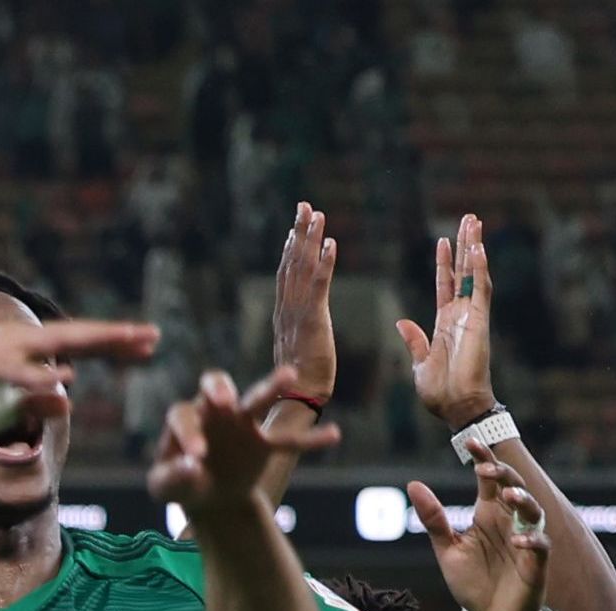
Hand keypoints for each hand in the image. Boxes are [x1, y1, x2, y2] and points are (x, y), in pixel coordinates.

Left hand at [148, 365, 344, 515]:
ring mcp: (242, 423)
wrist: (210, 498)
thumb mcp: (166, 487)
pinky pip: (290, 439)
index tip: (197, 457)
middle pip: (214, 385)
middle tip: (225, 401)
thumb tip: (192, 467)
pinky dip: (310, 438)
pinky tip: (335, 435)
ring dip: (271, 386)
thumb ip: (171, 478)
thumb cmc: (180, 484)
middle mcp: (213, 412)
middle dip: (219, 389)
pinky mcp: (265, 441)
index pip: (184, 416)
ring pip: (257, 399)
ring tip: (290, 373)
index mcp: (184, 419)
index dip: (189, 432)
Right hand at [271, 202, 339, 413]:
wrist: (299, 400)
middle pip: (290, 264)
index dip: (291, 249)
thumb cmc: (301, 383)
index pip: (287, 276)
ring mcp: (297, 315)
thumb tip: (305, 330)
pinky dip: (324, 264)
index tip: (295, 227)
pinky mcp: (313, 322)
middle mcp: (286, 310)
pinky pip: (319, 286)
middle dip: (297, 234)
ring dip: (309, 240)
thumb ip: (301, 335)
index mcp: (284, 317)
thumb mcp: (300, 353)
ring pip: (302, 269)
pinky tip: (331, 243)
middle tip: (304, 206)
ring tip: (316, 214)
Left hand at [401, 214, 497, 427]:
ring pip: (476, 273)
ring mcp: (473, 315)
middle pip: (464, 271)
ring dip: (475, 248)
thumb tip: (403, 323)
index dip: (445, 263)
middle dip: (465, 245)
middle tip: (469, 218)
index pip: (446, 284)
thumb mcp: (420, 363)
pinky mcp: (480, 321)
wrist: (456, 407)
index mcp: (446, 323)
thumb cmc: (440, 392)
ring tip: (475, 222)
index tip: (443, 240)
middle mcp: (462, 314)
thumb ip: (415, 341)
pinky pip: (481, 289)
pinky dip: (480, 269)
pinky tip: (478, 248)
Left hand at [409, 451, 547, 610]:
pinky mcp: (536, 564)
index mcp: (488, 513)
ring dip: (523, 500)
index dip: (483, 459)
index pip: (489, 479)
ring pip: (533, 511)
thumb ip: (434, 519)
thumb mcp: (446, 549)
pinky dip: (531, 541)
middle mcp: (510, 521)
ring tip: (508, 495)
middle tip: (485, 469)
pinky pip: (540, 547)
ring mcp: (526, 540)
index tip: (470, 441)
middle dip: (503, 475)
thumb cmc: (471, 581)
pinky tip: (519, 539)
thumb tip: (414, 484)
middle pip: (513, 487)